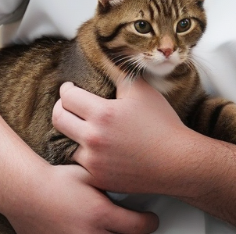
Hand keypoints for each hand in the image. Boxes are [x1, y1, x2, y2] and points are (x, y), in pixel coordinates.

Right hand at [2, 162, 158, 233]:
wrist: (24, 192)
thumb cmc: (55, 179)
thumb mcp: (90, 175)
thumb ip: (113, 180)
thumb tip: (132, 178)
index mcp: (101, 214)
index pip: (140, 227)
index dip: (149, 222)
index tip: (150, 219)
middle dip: (131, 232)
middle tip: (131, 224)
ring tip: (110, 227)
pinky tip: (91, 229)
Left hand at [52, 78, 199, 194]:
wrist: (177, 161)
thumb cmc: (162, 124)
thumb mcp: (141, 91)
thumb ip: (119, 72)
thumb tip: (105, 57)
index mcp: (102, 114)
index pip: (67, 97)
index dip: (67, 89)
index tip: (71, 88)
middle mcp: (93, 139)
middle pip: (58, 119)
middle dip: (61, 108)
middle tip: (70, 105)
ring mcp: (93, 161)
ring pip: (67, 142)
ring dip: (74, 133)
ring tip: (85, 127)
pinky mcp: (97, 178)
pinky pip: (79, 164)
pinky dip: (85, 154)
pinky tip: (96, 148)